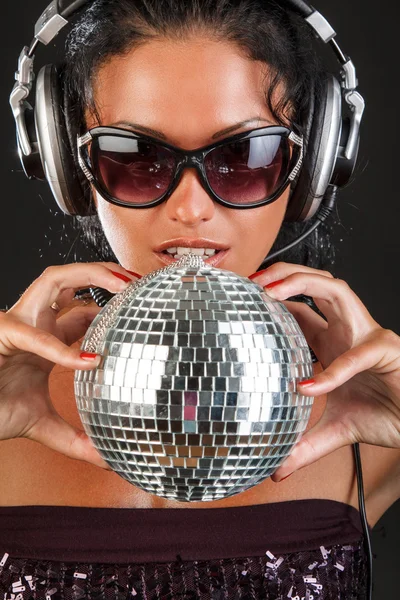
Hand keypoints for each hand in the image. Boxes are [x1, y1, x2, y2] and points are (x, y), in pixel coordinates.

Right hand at [0, 263, 138, 468]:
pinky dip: (61, 347)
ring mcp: (18, 323)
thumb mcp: (43, 425)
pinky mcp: (1, 334)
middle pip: (70, 280)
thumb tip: (107, 460)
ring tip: (124, 284)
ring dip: (90, 274)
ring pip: (54, 279)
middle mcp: (33, 323)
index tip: (141, 309)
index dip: (111, 304)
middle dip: (104, 273)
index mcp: (45, 338)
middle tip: (139, 282)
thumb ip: (76, 440)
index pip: (82, 309)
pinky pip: (33, 334)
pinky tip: (87, 361)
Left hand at [248, 262, 399, 481]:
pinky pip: (357, 354)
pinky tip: (309, 386)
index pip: (300, 310)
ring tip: (271, 292)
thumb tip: (277, 471)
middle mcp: (348, 330)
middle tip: (252, 281)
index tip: (244, 302)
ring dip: (303, 284)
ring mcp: (367, 335)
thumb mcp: (335, 431)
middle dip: (284, 273)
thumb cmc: (384, 416)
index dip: (274, 299)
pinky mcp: (386, 351)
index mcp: (334, 342)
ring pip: (337, 290)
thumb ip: (305, 445)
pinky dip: (332, 369)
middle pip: (316, 284)